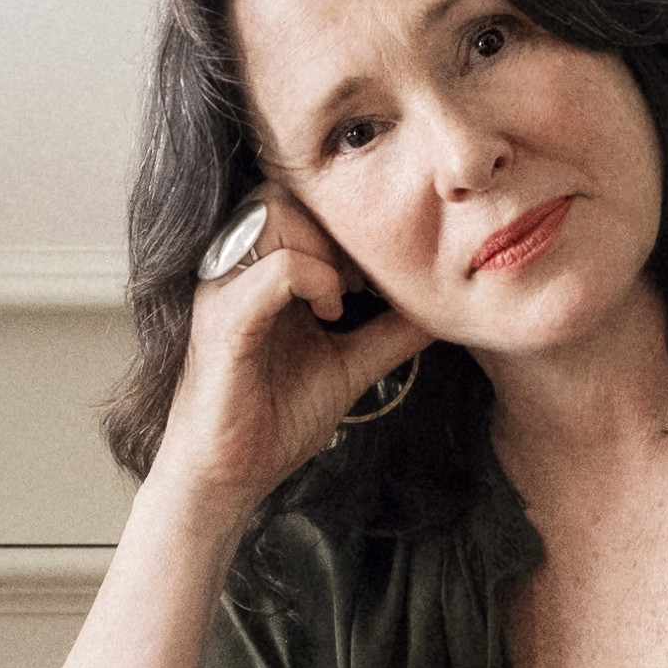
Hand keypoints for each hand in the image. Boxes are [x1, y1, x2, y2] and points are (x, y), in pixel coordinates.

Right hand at [154, 194, 430, 517]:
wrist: (231, 476)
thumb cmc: (275, 419)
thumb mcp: (349, 366)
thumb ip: (388, 333)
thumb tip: (441, 310)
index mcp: (259, 270)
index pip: (298, 200)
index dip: (345, 221)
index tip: (373, 273)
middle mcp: (236, 267)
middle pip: (285, 192)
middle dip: (337, 226)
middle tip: (365, 280)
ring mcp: (225, 288)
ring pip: (277, 214)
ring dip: (326, 250)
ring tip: (346, 297)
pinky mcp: (226, 320)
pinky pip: (275, 268)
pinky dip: (316, 280)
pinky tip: (331, 315)